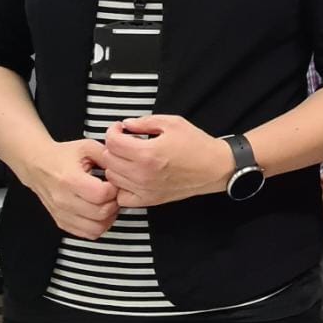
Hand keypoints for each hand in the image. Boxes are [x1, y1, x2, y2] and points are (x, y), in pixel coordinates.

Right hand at [22, 138, 118, 239]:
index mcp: (70, 179)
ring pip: (95, 229)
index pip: (102, 195)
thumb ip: (107, 156)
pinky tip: (99, 213)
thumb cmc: (62, 156)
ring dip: (108, 218)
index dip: (114, 189)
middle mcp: (64, 200)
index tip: (114, 183)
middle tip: (113, 194)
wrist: (37, 165)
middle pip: (101, 214)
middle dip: (114, 204)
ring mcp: (62, 213)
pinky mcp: (62, 222)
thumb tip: (124, 169)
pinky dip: (98, 226)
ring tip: (107, 204)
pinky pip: (87, 234)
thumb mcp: (87, 147)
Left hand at [101, 115, 232, 208]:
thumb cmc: (196, 144)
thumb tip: (125, 124)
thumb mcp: (172, 123)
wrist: (214, 168)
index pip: (112, 142)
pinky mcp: (149, 200)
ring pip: (111, 177)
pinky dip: (121, 186)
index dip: (113, 131)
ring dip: (116, 165)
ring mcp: (144, 190)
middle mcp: (142, 174)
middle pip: (108, 160)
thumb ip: (144, 121)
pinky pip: (121, 196)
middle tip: (125, 141)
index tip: (120, 128)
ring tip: (129, 158)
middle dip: (113, 146)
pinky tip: (131, 176)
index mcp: (147, 153)